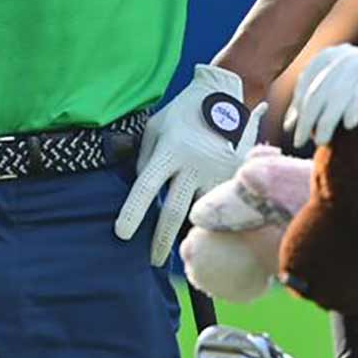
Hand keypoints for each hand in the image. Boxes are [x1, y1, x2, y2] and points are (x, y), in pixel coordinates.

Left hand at [115, 65, 263, 265]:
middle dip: (161, 240)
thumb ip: (145, 160)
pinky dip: (210, 214)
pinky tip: (206, 221)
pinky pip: (218, 204)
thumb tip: (143, 192)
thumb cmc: (182, 114)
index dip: (133, 212)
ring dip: (188, 228)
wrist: (226, 97)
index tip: (122, 233)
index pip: (145, 187)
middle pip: (173, 211)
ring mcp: (216, 173)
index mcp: (168, 151)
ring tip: (179, 241)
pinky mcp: (235, 177)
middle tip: (153, 260)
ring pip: (199, 212)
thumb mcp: (154, 128)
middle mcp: (193, 165)